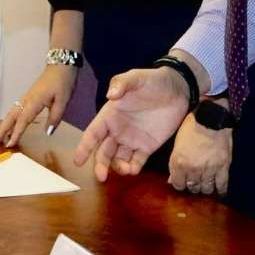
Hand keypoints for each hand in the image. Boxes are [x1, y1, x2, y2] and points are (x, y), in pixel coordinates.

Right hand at [0, 63, 78, 145]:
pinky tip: (10, 125)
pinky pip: (16, 109)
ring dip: (4, 125)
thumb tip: (48, 133)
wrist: (60, 63)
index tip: (9, 145)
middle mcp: (27, 99)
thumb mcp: (63, 101)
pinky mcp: (28, 97)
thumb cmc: (62, 81)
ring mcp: (26, 97)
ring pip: (11, 113)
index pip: (23, 120)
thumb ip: (55, 117)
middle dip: (1, 129)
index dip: (15, 133)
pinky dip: (10, 119)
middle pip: (11, 116)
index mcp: (35, 101)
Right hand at [72, 67, 189, 181]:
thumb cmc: (152, 80)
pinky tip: (134, 170)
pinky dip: (134, 168)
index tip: (77, 161)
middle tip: (101, 176)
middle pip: (104, 151)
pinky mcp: (148, 146)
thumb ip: (121, 83)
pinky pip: (137, 161)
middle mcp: (118, 130)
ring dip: (118, 167)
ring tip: (125, 170)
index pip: (93, 133)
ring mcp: (132, 140)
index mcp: (110, 115)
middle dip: (100, 164)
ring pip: (119, 159)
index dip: (84, 147)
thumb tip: (110, 95)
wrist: (178, 89)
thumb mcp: (135, 77)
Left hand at [167, 109, 232, 194]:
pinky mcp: (223, 167)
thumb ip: (174, 164)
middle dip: (192, 187)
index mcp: (179, 162)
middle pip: (192, 188)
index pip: (177, 185)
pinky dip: (220, 190)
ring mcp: (209, 169)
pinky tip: (219, 191)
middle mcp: (193, 169)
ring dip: (205, 188)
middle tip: (194, 182)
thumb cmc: (191, 127)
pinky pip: (222, 185)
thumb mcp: (177, 144)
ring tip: (205, 184)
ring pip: (206, 189)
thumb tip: (171, 180)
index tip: (182, 182)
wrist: (211, 118)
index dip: (180, 184)